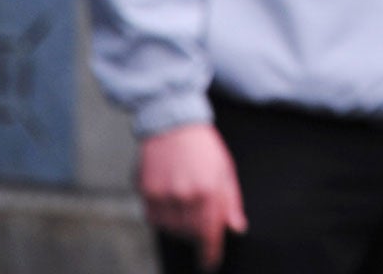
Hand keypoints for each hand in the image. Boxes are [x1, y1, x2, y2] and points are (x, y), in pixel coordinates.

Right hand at [138, 123, 245, 269]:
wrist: (174, 123)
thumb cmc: (205, 147)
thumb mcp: (226, 170)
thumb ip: (232, 202)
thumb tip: (236, 228)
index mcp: (210, 189)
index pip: (210, 233)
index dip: (210, 252)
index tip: (210, 263)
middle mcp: (186, 195)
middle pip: (190, 233)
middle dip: (196, 235)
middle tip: (200, 224)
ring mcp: (164, 193)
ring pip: (171, 228)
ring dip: (179, 226)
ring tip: (186, 206)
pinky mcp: (146, 191)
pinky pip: (154, 218)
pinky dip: (163, 218)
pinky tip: (171, 202)